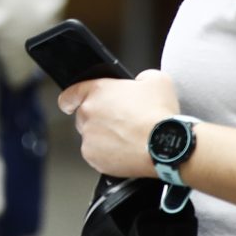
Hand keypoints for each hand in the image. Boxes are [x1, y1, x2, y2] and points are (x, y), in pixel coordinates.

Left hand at [57, 69, 179, 178]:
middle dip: (98, 119)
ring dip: (104, 138)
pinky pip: (97, 155)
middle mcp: (88, 113)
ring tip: (128, 138)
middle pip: (84, 116)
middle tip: (121, 123)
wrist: (165, 145)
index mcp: (97, 91)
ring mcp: (89, 136)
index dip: (71, 99)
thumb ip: (140, 78)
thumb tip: (138, 83)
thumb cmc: (159, 115)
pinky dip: (108, 155)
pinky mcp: (93, 157)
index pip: (70, 94)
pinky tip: (126, 151)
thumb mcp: (156, 80)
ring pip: (91, 137)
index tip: (71, 104)